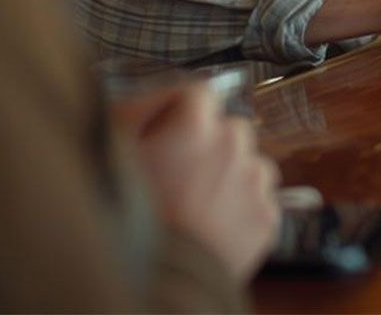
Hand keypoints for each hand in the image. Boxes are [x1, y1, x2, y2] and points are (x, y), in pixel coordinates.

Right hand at [116, 83, 280, 281]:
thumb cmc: (126, 218)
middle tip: (175, 177)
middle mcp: (235, 143)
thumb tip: (149, 102)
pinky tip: (210, 226)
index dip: (176, 113)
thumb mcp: (112, 154)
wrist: (161, 285)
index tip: (162, 134)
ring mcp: (256, 181)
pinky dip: (239, 210)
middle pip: (225, 128)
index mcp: (196, 122)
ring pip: (246, 163)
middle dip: (204, 145)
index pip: (195, 94)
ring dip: (226, 176)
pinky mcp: (268, 217)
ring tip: (193, 206)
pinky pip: (257, 201)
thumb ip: (132, 115)